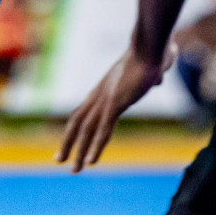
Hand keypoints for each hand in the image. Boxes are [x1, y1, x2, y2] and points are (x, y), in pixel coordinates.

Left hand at [56, 46, 174, 172]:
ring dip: (79, 151)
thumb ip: (152, 76)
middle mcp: (99, 94)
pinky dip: (96, 146)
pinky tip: (91, 161)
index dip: (74, 128)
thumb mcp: (150, 69)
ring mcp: (106, 99)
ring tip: (74, 170)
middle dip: (68, 142)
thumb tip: (157, 79)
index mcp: (104, 88)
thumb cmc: (152, 52)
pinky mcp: (115, 103)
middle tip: (58, 160)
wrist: (149, 44)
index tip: (68, 142)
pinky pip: (103, 129)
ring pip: (86, 130)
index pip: (83, 111)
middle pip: (78, 122)